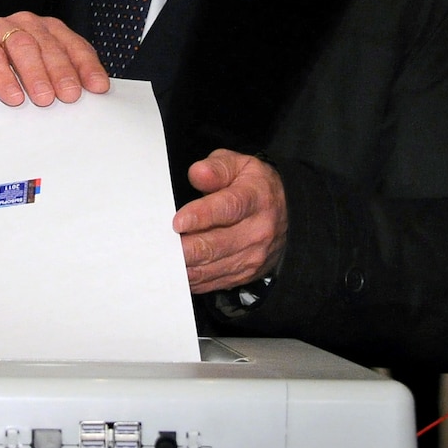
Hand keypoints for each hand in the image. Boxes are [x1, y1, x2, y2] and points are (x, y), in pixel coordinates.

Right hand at [0, 11, 109, 106]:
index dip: (87, 66)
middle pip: (50, 46)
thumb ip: (58, 79)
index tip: (97, 87)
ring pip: (24, 47)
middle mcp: (28, 24)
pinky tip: (14, 96)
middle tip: (70, 96)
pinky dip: (5, 79)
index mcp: (49, 30)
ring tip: (44, 99)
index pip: (74, 45)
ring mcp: (1, 29)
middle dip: (63, 72)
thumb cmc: (7, 72)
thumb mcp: (37, 73)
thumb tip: (84, 98)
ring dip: (36, 75)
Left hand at [173, 150, 286, 293]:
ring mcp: (253, 256)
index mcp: (256, 198)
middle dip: (186, 247)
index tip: (177, 221)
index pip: (228, 208)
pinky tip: (178, 270)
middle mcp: (258, 230)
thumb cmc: (253, 186)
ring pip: (212, 267)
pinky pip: (214, 282)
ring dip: (185, 266)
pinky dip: (193, 279)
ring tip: (163, 258)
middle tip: (160, 245)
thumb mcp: (239, 165)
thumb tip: (198, 174)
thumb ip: (217, 168)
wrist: (287, 213)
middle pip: (217, 244)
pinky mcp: (246, 274)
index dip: (201, 216)